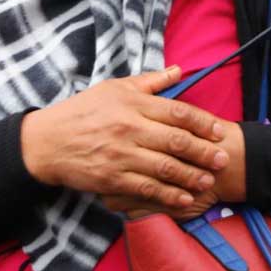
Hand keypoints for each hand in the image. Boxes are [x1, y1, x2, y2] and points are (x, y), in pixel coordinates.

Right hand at [20, 65, 230, 209]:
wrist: (47, 141)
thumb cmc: (82, 111)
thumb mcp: (113, 88)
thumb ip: (149, 82)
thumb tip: (178, 71)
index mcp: (132, 104)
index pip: (176, 111)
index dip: (201, 122)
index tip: (217, 131)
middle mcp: (129, 128)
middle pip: (177, 141)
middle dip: (204, 152)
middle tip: (223, 159)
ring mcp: (121, 155)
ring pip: (166, 168)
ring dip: (192, 176)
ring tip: (208, 181)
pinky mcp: (112, 178)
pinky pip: (147, 189)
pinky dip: (169, 196)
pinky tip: (184, 200)